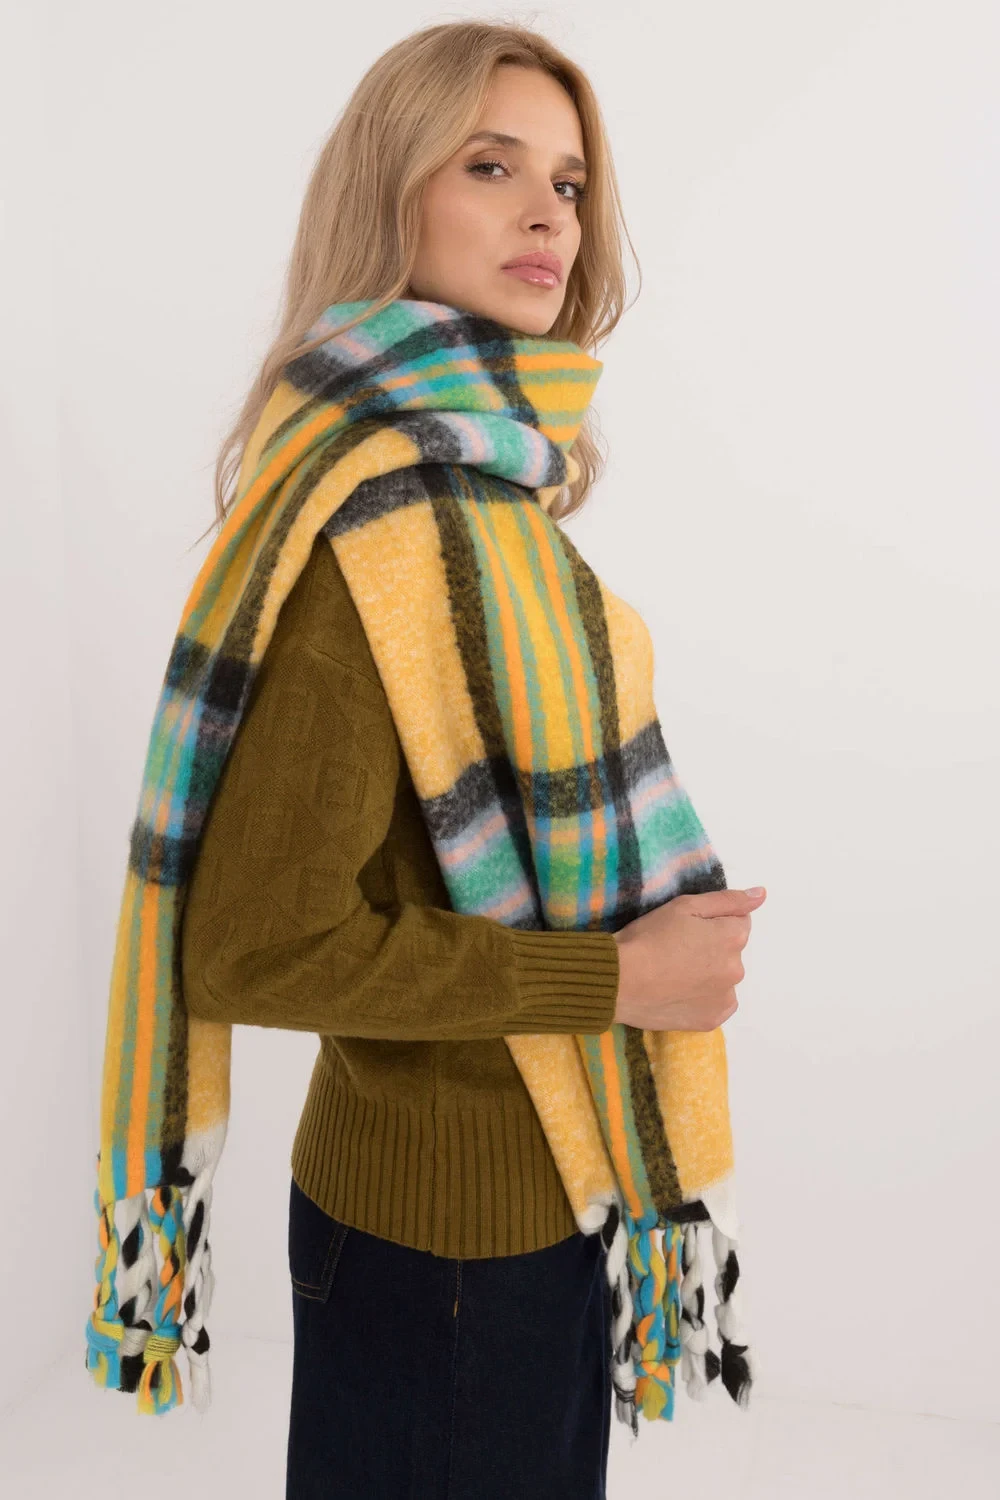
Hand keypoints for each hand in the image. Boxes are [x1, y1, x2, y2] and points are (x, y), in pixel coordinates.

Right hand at [612, 886, 765, 1029]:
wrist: (621, 981)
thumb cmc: (649, 937)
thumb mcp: (685, 906)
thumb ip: (727, 900)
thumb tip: (761, 895)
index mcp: (733, 937)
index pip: (738, 922)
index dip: (712, 923)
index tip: (687, 929)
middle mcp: (737, 969)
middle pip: (731, 952)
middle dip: (712, 948)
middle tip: (676, 950)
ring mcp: (725, 998)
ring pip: (723, 979)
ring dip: (708, 974)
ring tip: (674, 974)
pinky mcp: (712, 1020)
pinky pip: (715, 1004)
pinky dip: (702, 998)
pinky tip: (678, 992)